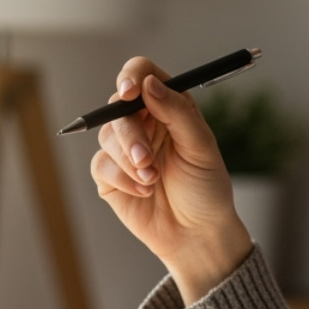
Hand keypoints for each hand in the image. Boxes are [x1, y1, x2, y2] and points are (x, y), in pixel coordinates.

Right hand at [88, 57, 252, 304]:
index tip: (131, 91)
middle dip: (130, 133)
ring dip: (128, 160)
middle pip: (118, 106)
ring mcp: (124, 149)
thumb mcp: (201, 147)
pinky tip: (144, 191)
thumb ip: (177, 112)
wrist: (197, 234)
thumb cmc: (205, 188)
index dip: (132, 76)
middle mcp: (143, 122)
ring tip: (153, 180)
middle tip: (145, 158)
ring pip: (107, 136)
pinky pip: (102, 165)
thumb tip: (149, 84)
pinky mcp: (109, 176)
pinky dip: (122, 179)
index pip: (141, 74)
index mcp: (167, 106)